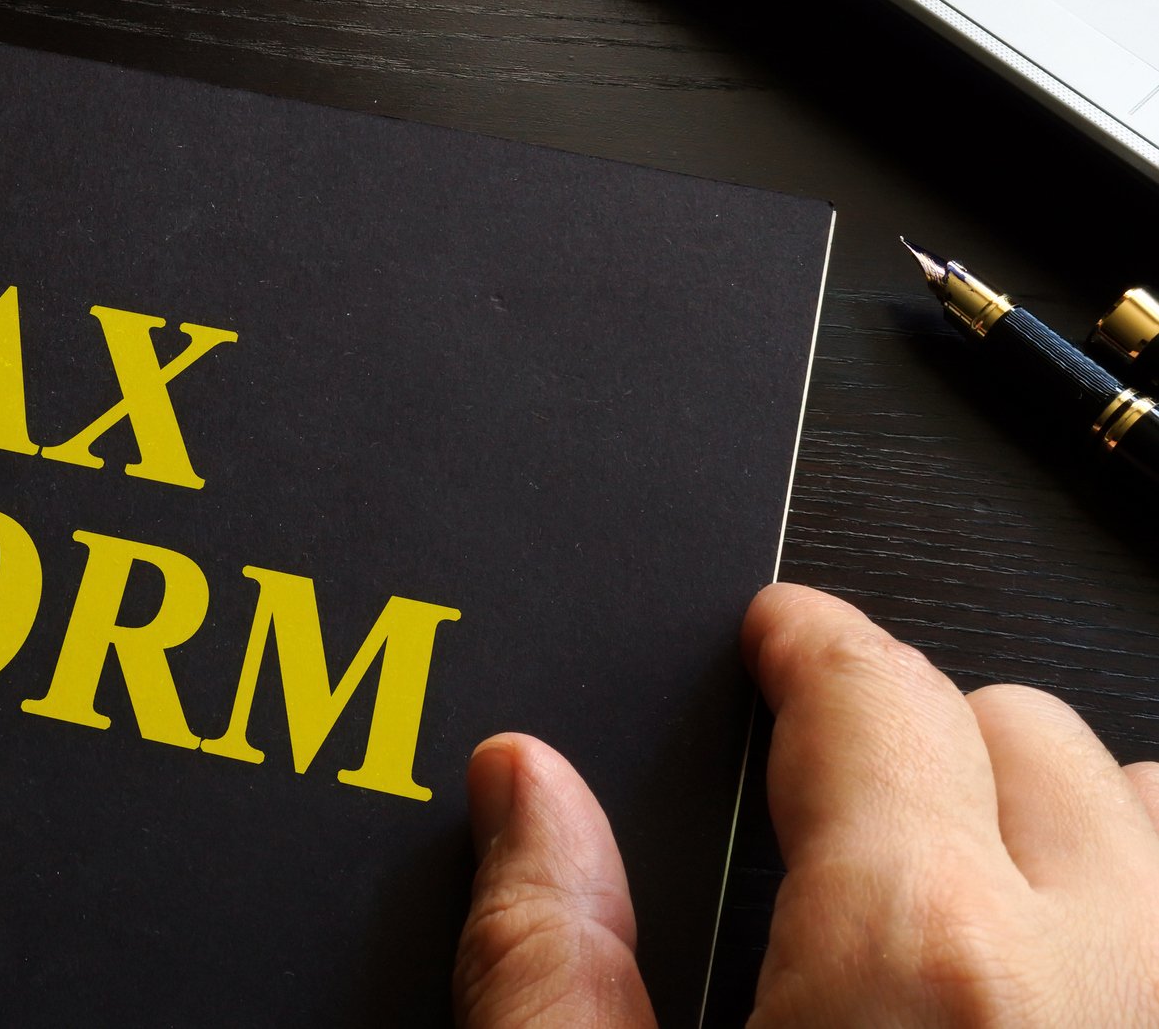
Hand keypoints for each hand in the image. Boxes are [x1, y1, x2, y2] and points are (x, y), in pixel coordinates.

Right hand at [453, 581, 1158, 1026]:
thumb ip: (547, 969)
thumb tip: (525, 794)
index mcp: (920, 967)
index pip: (874, 697)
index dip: (807, 642)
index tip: (781, 635)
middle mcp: (1101, 986)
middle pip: (1027, 733)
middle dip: (922, 730)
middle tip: (834, 782)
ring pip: (1152, 816)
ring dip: (1065, 815)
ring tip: (969, 866)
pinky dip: (1139, 906)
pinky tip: (1062, 965)